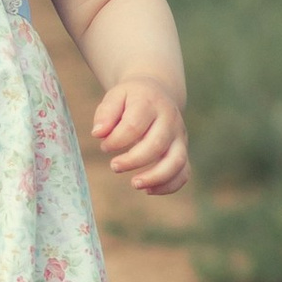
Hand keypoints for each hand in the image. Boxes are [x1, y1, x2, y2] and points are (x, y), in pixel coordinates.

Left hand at [91, 77, 189, 196]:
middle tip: (114, 166)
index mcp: (150, 103)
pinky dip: (169, 185)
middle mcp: (170, 120)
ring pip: (176, 160)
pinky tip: (148, 190)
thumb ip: (106, 113)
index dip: (117, 140)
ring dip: (156, 177)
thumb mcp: (115, 96)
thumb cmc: (131, 99)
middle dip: (134, 160)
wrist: (158, 92)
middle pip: (157, 144)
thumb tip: (98, 133)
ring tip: (135, 184)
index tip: (104, 146)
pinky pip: (183, 172)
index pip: (135, 125)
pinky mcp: (182, 151)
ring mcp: (179, 136)